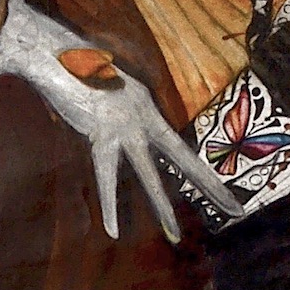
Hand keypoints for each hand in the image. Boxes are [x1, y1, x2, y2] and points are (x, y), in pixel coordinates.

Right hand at [36, 57, 242, 244]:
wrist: (52, 53)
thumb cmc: (75, 70)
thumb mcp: (109, 92)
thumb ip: (121, 112)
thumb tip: (125, 132)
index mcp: (147, 107)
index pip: (179, 146)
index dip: (200, 171)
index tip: (221, 191)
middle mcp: (144, 115)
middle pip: (182, 157)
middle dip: (211, 186)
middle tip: (237, 210)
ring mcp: (124, 125)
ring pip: (148, 174)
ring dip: (161, 207)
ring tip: (176, 235)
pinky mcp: (99, 133)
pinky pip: (105, 176)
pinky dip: (109, 204)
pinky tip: (113, 230)